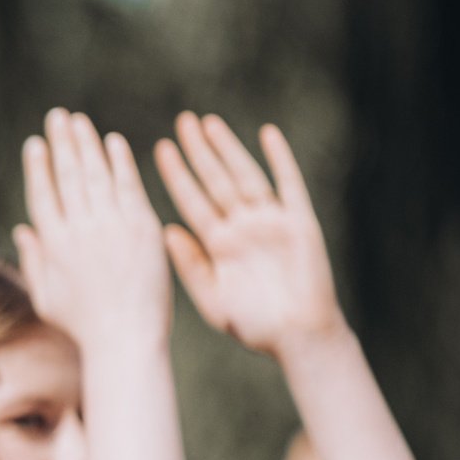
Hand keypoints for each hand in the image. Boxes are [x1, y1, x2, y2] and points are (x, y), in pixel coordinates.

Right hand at [13, 108, 170, 358]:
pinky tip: (112, 142)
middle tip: (57, 116)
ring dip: (87, 143)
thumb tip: (23, 229)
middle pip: (68, 176)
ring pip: (96, 175)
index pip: (43, 195)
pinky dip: (120, 162)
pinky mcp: (142, 228)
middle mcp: (80, 230)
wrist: (125, 338)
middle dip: (61, 142)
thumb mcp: (46, 297)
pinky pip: (129, 186)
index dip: (38, 167)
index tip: (35, 143)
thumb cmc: (83, 326)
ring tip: (79, 120)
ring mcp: (112, 226)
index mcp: (54, 245)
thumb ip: (34, 260)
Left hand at [154, 114, 344, 358]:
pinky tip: (268, 134)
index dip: (177, 176)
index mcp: (217, 245)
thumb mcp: (211, 297)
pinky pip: (289, 184)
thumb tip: (166, 230)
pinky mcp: (300, 223)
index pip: (192, 201)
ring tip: (211, 123)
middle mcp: (242, 228)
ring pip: (246, 176)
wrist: (297, 337)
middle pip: (216, 181)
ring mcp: (271, 222)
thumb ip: (190, 264)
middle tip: (182, 122)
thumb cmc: (253, 325)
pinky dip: (280, 159)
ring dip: (229, 149)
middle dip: (199, 152)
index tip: (159, 150)